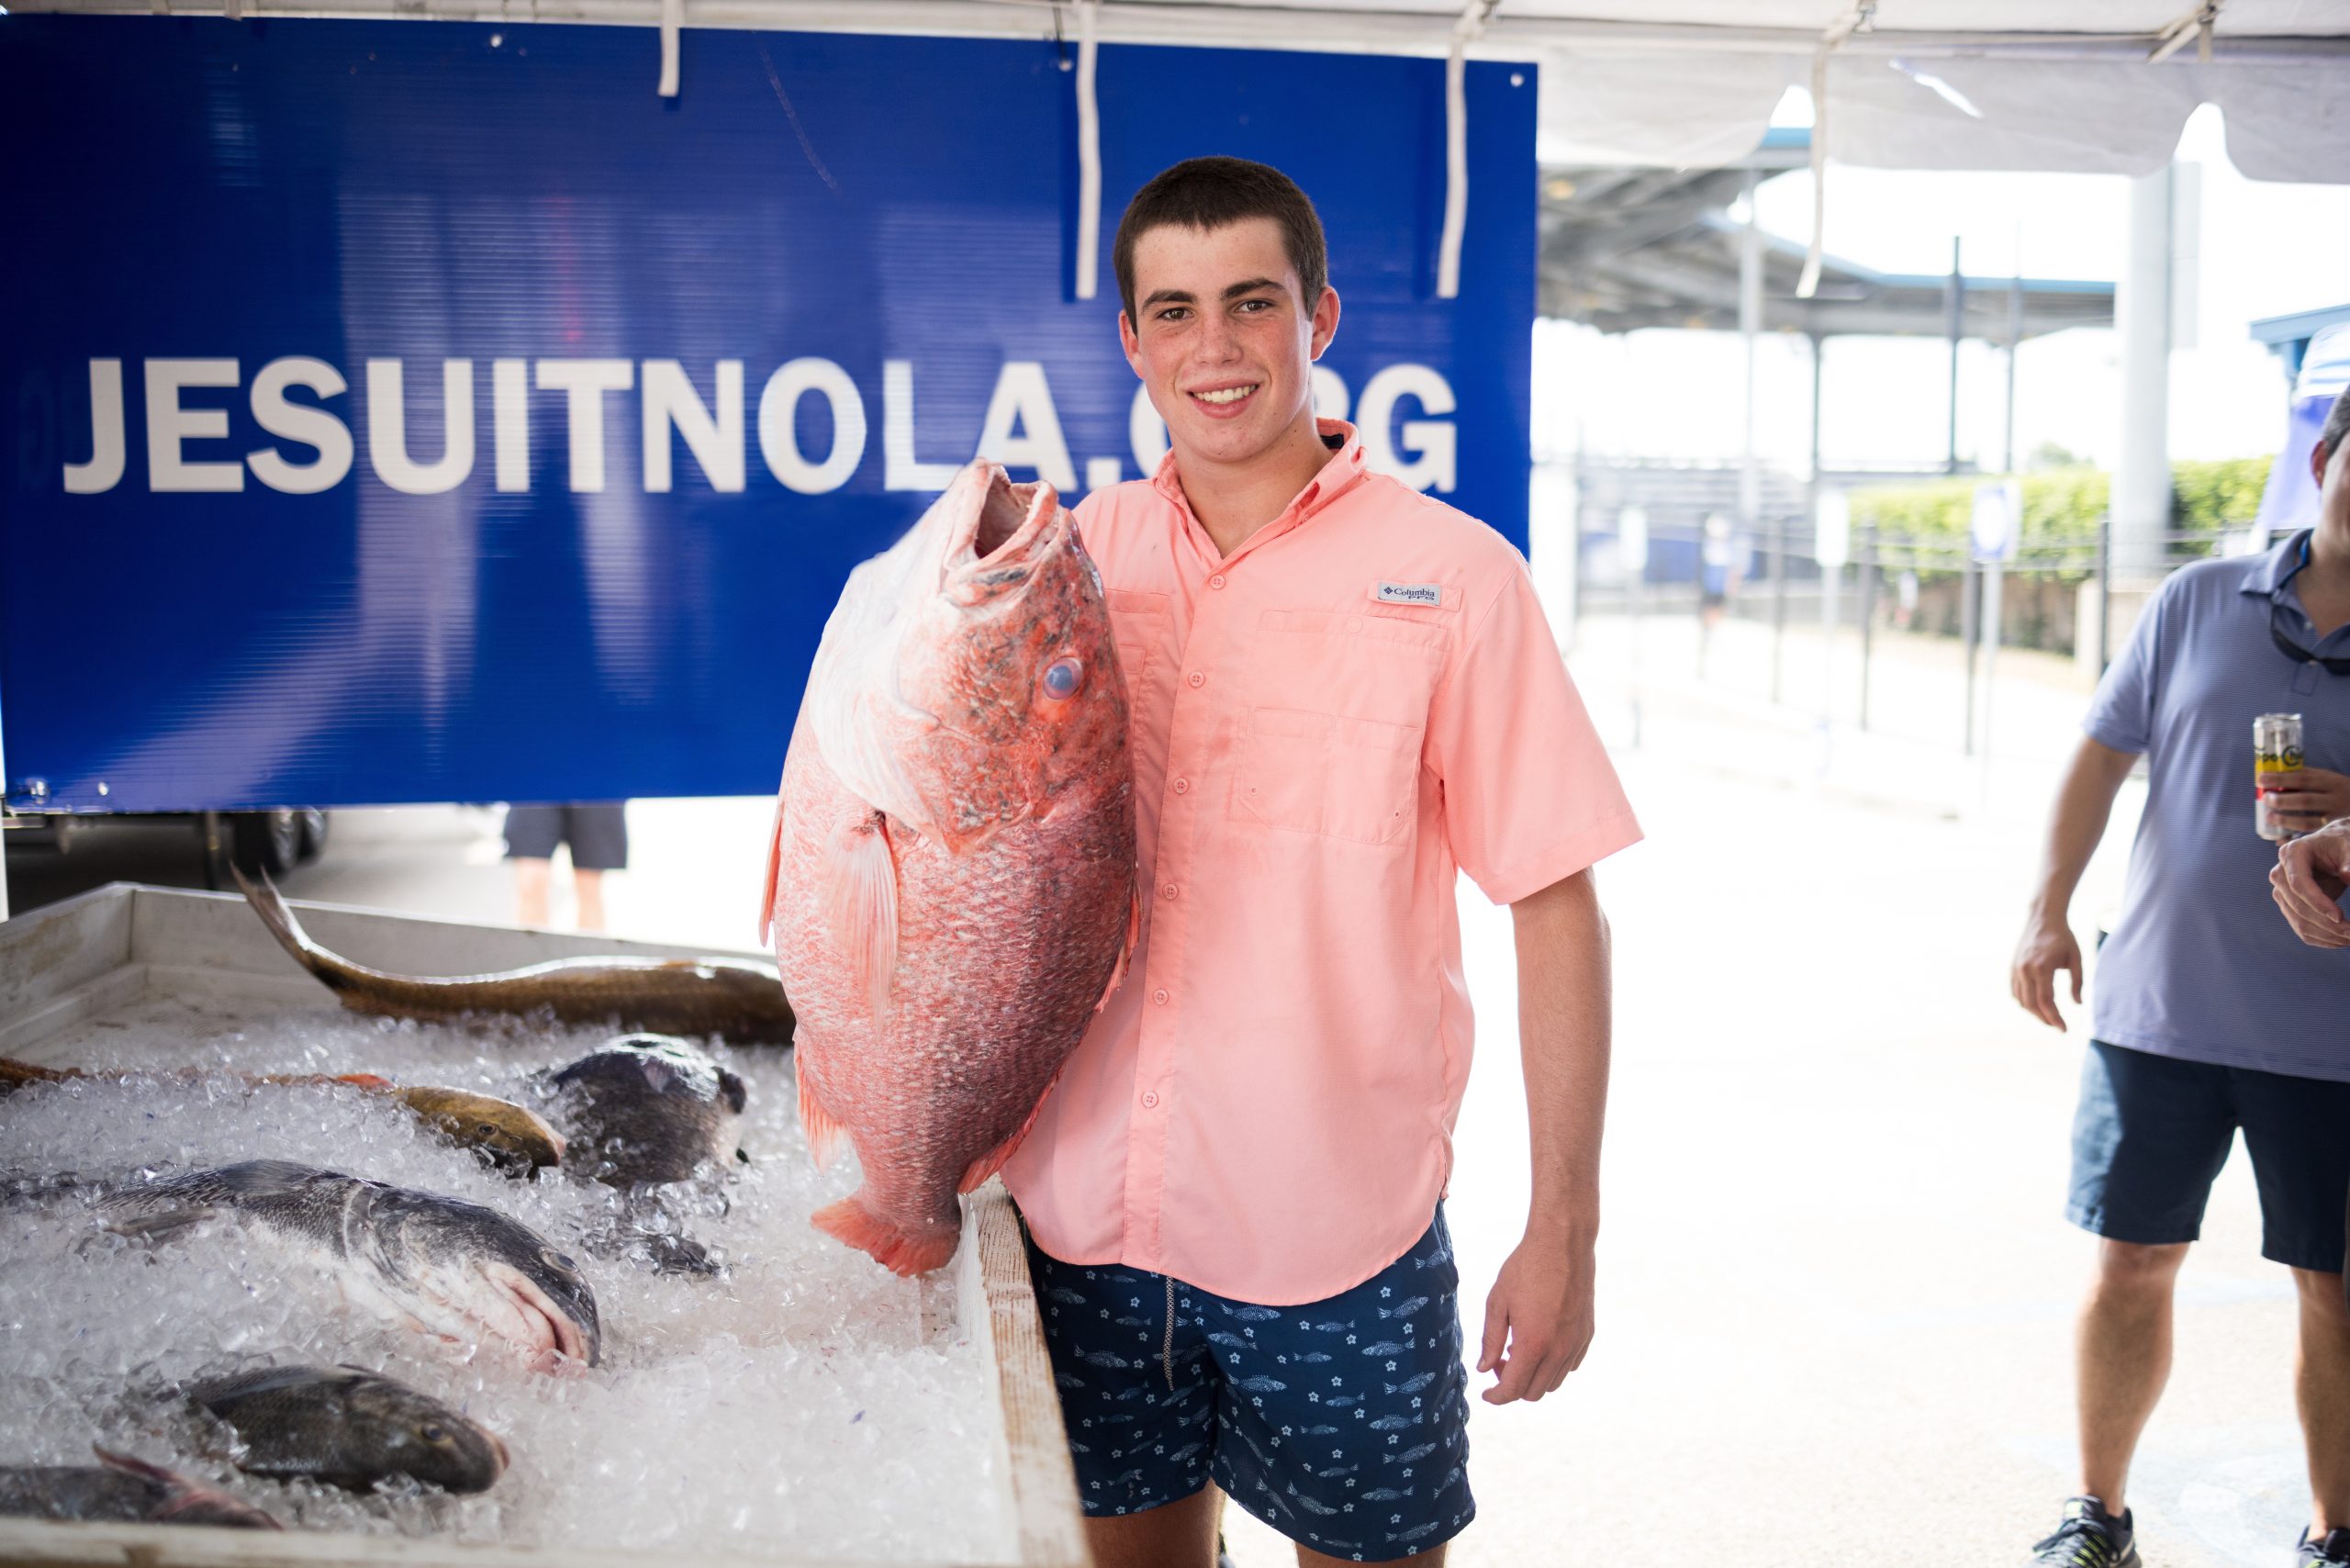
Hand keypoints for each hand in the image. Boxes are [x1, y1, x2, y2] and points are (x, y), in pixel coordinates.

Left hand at [1477, 1229, 1593, 1404]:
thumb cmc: (1525, 1268)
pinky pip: (1569, 1366)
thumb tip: (1484, 1368)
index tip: (1486, 1393)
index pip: (1513, 1389)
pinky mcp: (1587, 1334)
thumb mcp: (1497, 1301)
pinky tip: (1540, 1343)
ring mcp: (1576, 1343)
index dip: (1496, 1397)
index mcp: (1533, 1343)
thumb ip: (1491, 1340)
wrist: (1563, 1244)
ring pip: (1553, 1382)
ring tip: (1518, 1349)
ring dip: (1533, 1376)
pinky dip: (1552, 1366)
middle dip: (1513, 1386)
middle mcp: (1559, 1349)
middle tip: (1499, 1362)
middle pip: (1534, 1392)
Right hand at [2011, 914, 2082, 1030]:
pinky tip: (2037, 1005)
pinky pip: (2015, 992)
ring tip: (2049, 1017)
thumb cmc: (2063, 937)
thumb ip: (2078, 982)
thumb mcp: (2076, 958)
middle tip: (2058, 1027)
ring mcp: (2016, 968)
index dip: (2055, 1018)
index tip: (2064, 1029)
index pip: (2046, 1001)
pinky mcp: (2012, 967)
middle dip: (2045, 1019)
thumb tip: (2077, 1004)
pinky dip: (2025, 1002)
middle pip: (2032, 1004)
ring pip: (2021, 1000)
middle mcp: (2025, 969)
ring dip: (2034, 1012)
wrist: (2042, 918)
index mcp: (2041, 967)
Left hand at [2261, 767, 2349, 836]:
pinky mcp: (2334, 832)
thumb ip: (2305, 779)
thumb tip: (2269, 780)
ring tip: (2269, 817)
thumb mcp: (2328, 780)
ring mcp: (2336, 818)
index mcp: (2332, 782)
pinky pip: (2310, 837)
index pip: (2303, 779)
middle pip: (2305, 800)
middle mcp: (2336, 799)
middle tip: (2266, 799)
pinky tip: (2280, 839)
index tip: (2260, 779)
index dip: (2280, 779)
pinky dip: (2294, 838)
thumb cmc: (2339, 791)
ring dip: (2285, 821)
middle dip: (2282, 801)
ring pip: (2307, 822)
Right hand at [2272, 818, 2349, 947]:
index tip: (2340, 917)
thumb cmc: (2343, 843)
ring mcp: (2282, 890)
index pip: (2298, 884)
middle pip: (2297, 906)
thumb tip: (2348, 876)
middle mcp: (2280, 873)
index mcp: (2292, 853)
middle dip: (2325, 924)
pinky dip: (2321, 938)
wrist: (2335, 846)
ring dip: (2325, 935)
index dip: (2318, 902)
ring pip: (2298, 920)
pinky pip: (2301, 927)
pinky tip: (2340, 941)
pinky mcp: (2289, 904)